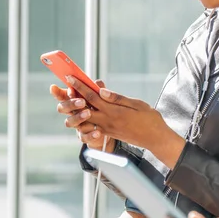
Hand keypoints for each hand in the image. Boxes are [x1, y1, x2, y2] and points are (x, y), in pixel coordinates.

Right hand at [50, 81, 114, 151]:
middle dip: (70, 104)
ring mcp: (77, 125)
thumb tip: (97, 83)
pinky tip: (98, 132)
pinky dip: (91, 135)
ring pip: (69, 122)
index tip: (59, 88)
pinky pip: (84, 137)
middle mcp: (72, 113)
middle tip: (82, 101)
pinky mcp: (84, 136)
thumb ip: (97, 89)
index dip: (58, 92)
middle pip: (62, 108)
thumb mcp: (101, 96)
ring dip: (78, 117)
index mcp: (74, 100)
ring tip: (88, 113)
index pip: (62, 95)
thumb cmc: (101, 107)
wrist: (110, 127)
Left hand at [66, 76, 185, 168]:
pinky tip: (83, 111)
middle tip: (64, 86)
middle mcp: (107, 121)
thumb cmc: (150, 119)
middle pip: (85, 106)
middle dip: (73, 96)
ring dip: (77, 108)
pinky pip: (92, 125)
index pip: (92, 96)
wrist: (155, 139)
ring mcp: (106, 128)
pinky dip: (85, 117)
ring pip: (85, 117)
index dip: (80, 86)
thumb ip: (118, 98)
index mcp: (114, 111)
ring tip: (70, 97)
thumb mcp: (137, 104)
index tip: (70, 78)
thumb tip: (102, 90)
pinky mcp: (108, 133)